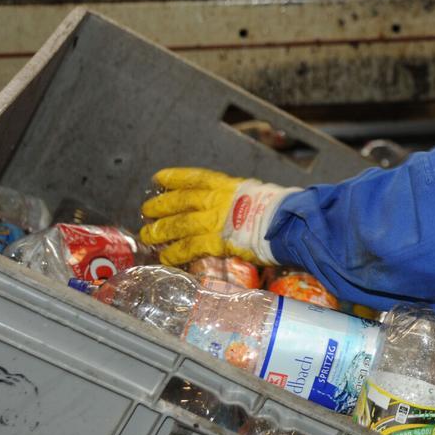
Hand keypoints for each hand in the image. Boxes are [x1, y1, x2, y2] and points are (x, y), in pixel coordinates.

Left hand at [140, 167, 299, 266]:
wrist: (288, 222)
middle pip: (181, 201)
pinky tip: (166, 257)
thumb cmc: (282, 209)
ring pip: (179, 225)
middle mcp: (218, 200)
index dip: (175, 178)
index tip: (159, 179)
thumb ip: (240, 201)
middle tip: (146, 211)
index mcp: (229, 186)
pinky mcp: (216, 242)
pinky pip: (189, 248)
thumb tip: (236, 210)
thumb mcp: (258, 195)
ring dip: (161, 231)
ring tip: (148, 236)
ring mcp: (215, 221)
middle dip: (161, 206)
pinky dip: (175, 252)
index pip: (195, 179)